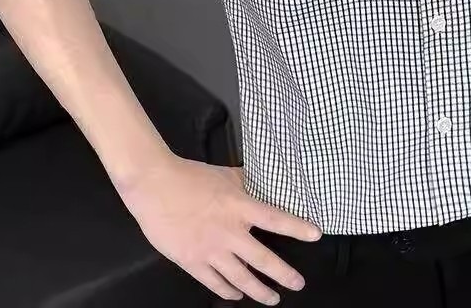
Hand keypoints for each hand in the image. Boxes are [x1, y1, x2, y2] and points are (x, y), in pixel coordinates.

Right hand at [113, 154, 322, 303]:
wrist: (155, 186)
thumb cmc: (190, 176)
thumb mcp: (225, 175)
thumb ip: (245, 182)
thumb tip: (263, 181)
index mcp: (239, 206)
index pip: (275, 219)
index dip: (297, 227)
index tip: (316, 235)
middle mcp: (229, 232)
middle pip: (262, 259)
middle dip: (283, 275)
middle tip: (298, 284)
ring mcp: (210, 250)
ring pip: (240, 279)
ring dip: (259, 291)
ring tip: (272, 299)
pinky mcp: (191, 262)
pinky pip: (214, 283)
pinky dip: (228, 292)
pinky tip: (237, 295)